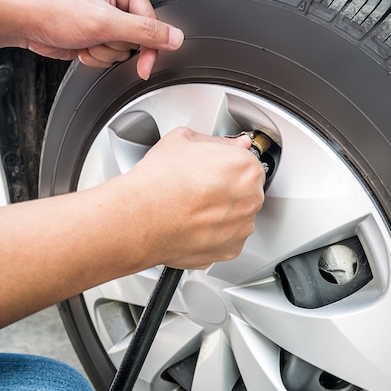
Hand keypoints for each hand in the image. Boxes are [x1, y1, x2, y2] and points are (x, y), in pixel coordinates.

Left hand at [23, 0, 182, 78]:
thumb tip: (175, 37)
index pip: (152, 24)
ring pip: (121, 52)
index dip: (149, 48)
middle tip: (98, 37)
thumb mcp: (106, 21)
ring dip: (102, 53)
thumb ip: (145, 31)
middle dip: (116, 46)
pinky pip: (106, 58)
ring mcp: (104, 24)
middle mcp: (114, 6)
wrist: (23, 21)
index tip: (145, 65)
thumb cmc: (53, 9)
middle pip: (136, 40)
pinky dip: (93, 57)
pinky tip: (80, 46)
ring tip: (85, 39)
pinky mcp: (93, 38)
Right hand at [118, 128, 265, 268]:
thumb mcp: (184, 139)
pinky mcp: (229, 250)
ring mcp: (241, 228)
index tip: (217, 169)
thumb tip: (233, 145)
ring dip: (222, 213)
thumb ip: (218, 141)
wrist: (140, 218)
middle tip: (200, 188)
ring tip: (193, 208)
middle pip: (247, 191)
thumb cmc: (158, 182)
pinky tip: (194, 225)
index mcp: (246, 168)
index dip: (230, 165)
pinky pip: (228, 239)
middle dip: (228, 190)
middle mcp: (250, 200)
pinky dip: (214, 235)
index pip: (249, 163)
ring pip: (238, 217)